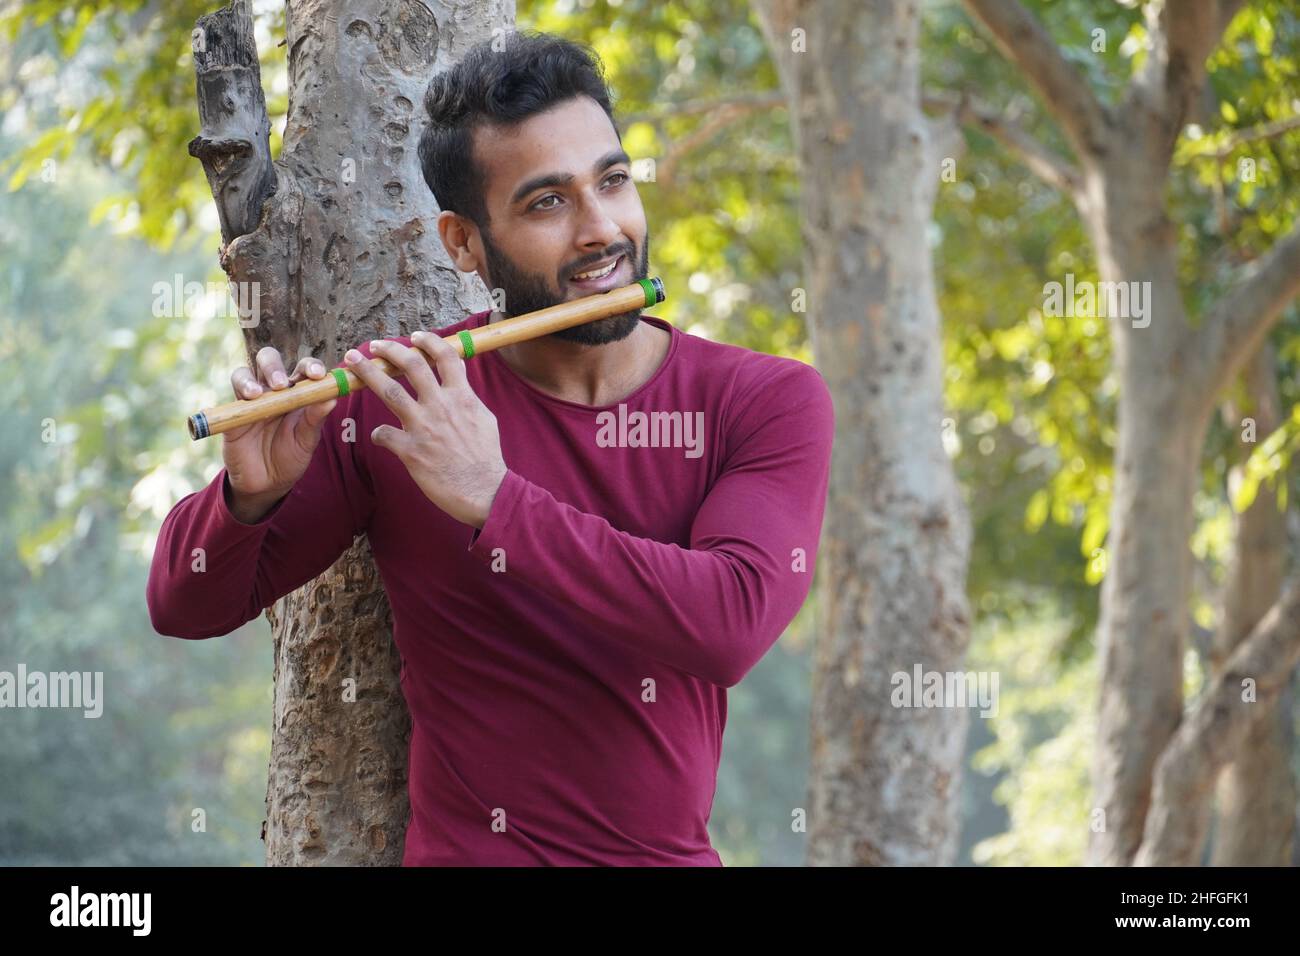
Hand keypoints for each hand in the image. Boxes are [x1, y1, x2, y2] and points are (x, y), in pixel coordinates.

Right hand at [222, 347, 336, 517]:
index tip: (319, 375)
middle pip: (268, 360)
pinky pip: (232, 395)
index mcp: (296, 392)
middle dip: (274, 366)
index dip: (311, 366)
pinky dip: (240, 391)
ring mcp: (251, 400)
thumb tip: (332, 398)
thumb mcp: (307, 440)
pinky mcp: (234, 413)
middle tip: (283, 383)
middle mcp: (272, 391)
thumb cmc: (291, 457)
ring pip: (244, 372)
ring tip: (258, 393)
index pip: (303, 369)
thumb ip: (315, 419)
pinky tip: (249, 399)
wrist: (267, 483)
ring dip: (248, 379)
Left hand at [345, 331, 506, 526]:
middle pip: (411, 366)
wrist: (484, 490)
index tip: (415, 337)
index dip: (428, 342)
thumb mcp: (484, 418)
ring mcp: (423, 427)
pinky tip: (379, 436)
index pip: (444, 357)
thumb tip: (460, 378)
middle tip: (374, 346)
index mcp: (461, 396)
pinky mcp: (410, 450)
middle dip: (390, 350)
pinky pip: (383, 435)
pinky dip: (378, 434)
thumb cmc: (486, 457)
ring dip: (368, 373)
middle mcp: (440, 406)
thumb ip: (467, 397)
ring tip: (353, 362)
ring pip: (389, 391)